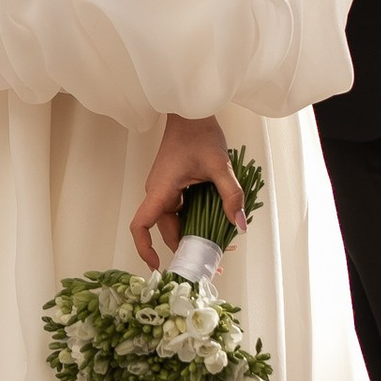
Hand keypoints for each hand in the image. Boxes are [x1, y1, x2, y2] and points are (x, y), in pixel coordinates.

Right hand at [130, 113, 243, 267]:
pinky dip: (199, 222)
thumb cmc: (198, 133)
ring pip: (178, 223)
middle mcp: (159, 194)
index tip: (159, 267)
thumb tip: (239, 225)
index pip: (140, 227)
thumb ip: (231, 195)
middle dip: (187, 249)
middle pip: (167, 231)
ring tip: (221, 250)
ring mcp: (167, 191)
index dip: (145, 250)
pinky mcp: (176, 188)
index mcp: (160, 191)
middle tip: (211, 264)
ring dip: (197, 236)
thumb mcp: (219, 165)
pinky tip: (219, 228)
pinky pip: (185, 212)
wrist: (192, 113)